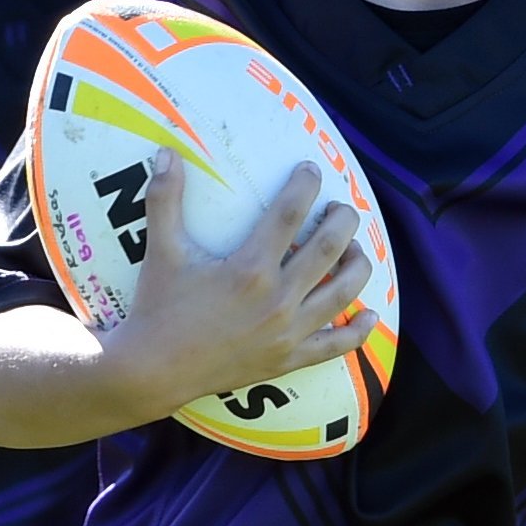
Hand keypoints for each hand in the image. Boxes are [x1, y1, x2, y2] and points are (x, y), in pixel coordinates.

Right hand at [105, 149, 376, 419]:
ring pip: (342, 292)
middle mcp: (276, 299)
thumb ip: (165, 200)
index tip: (312, 170)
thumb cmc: (158, 308)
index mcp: (249, 268)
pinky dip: (358, 331)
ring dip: (357, 265)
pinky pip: (335, 345)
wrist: (154, 372)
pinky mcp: (288, 360)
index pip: (289, 214)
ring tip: (355, 247)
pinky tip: (371, 314)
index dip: (305, 186)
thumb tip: (167, 153)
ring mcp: (287, 332)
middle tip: (341, 208)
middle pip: (327, 249)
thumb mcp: (162, 250)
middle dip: (342, 221)